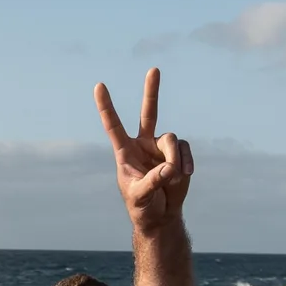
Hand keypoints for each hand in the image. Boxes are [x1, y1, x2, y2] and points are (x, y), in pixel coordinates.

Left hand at [94, 69, 192, 236]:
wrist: (160, 216)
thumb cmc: (142, 207)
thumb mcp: (140, 197)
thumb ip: (153, 182)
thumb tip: (170, 168)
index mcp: (125, 152)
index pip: (113, 126)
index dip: (106, 107)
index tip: (99, 86)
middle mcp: (143, 144)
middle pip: (148, 113)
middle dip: (152, 91)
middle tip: (154, 69)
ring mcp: (161, 147)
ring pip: (171, 139)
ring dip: (174, 159)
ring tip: (173, 178)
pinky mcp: (178, 154)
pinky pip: (185, 150)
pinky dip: (186, 162)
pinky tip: (185, 175)